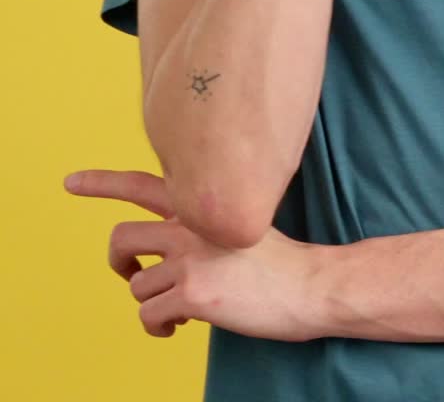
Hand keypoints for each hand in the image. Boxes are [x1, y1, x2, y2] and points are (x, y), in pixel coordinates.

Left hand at [63, 168, 324, 340]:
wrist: (308, 285)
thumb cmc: (275, 261)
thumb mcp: (237, 221)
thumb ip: (201, 223)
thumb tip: (166, 250)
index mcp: (199, 204)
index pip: (141, 185)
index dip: (102, 183)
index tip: (71, 182)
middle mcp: (188, 224)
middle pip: (121, 239)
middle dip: (120, 263)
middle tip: (134, 275)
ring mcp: (189, 257)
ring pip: (136, 285)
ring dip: (152, 303)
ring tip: (177, 310)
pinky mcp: (192, 292)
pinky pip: (149, 315)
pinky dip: (158, 327)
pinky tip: (179, 326)